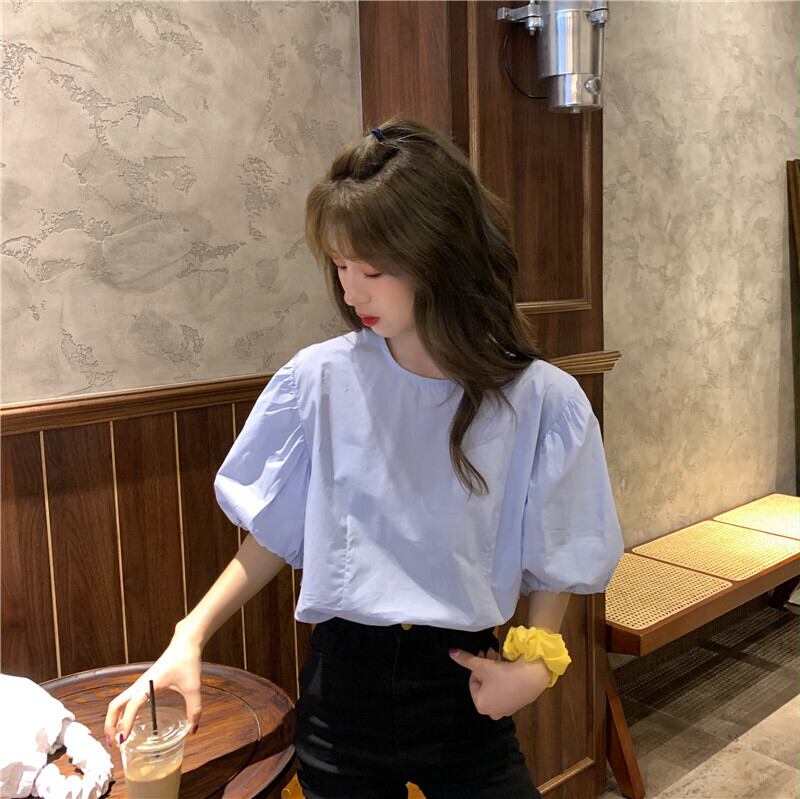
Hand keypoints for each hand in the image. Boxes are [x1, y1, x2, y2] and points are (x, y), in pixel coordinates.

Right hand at [103, 630, 202, 748]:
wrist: (186, 643)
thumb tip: (192, 730)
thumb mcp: (193, 688)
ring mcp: (139, 684)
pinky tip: (128, 722)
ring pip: (118, 702)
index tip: (122, 742)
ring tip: (116, 737)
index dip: (125, 725)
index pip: (130, 708)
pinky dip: (121, 713)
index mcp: (147, 685)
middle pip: (115, 706)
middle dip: (110, 725)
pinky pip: (126, 700)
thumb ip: (194, 709)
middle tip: (114, 744)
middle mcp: (139, 685)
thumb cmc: (187, 662)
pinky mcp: (144, 683)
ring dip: (113, 719)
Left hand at [448, 647, 550, 719]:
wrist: (531, 678)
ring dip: (494, 669)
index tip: (481, 654)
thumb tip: (451, 652)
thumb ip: (465, 659)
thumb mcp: (481, 665)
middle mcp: (492, 712)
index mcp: (481, 706)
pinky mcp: (518, 703)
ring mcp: (506, 709)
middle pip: (484, 684)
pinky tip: (508, 665)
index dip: (476, 666)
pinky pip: (506, 689)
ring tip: (499, 656)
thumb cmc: (502, 674)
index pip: (473, 682)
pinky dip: (505, 677)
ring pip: (495, 685)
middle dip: (485, 666)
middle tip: (489, 652)